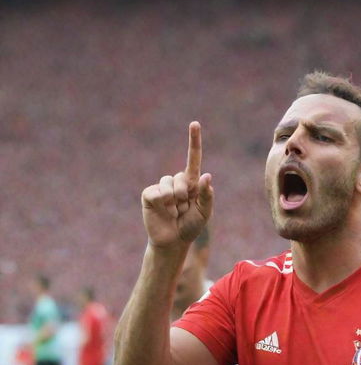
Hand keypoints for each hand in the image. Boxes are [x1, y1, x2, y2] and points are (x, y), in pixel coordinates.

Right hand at [141, 121, 213, 248]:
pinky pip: (156, 193)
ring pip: (168, 184)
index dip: (194, 141)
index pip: (193, 158)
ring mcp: (161, 187)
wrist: (174, 241)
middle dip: (185, 195)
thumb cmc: (191, 226)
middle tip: (184, 208)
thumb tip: (207, 176)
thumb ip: (207, 195)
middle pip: (181, 178)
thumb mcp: (204, 212)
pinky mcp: (149, 195)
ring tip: (174, 212)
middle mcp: (176, 182)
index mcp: (192, 183)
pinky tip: (164, 211)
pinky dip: (162, 202)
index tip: (195, 124)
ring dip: (174, 200)